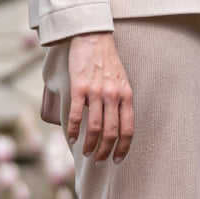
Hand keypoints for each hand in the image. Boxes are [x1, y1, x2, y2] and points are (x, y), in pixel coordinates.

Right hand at [65, 31, 133, 161]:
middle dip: (105, 151)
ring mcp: (96, 92)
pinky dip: (73, 130)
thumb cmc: (107, 61)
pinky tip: (71, 138)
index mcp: (126, 94)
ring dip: (90, 144)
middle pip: (111, 132)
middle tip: (98, 160)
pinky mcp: (79, 87)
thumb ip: (120, 100)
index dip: (123, 147)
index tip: (117, 159)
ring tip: (86, 152)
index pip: (128, 128)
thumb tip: (115, 124)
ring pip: (94, 127)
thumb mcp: (122, 80)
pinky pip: (75, 114)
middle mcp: (113, 95)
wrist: (93, 37)